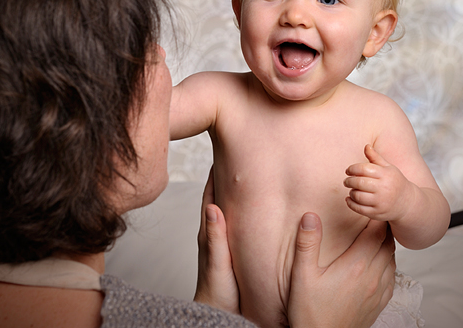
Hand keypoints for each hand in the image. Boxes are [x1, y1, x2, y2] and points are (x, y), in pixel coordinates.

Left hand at [193, 168, 239, 313]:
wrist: (218, 315)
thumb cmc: (216, 293)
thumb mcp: (217, 263)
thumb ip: (215, 237)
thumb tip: (212, 207)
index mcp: (209, 233)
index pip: (211, 194)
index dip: (215, 173)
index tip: (222, 152)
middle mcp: (214, 233)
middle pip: (219, 196)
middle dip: (226, 177)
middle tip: (236, 155)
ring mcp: (222, 241)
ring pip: (228, 209)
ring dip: (235, 192)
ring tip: (248, 174)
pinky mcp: (231, 250)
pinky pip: (236, 223)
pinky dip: (242, 210)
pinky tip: (253, 208)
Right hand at [288, 213, 395, 327]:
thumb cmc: (310, 310)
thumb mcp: (302, 274)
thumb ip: (307, 243)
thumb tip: (309, 216)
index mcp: (356, 265)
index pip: (376, 233)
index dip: (377, 217)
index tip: (372, 205)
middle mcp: (373, 277)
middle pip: (388, 243)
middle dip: (384, 227)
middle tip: (376, 214)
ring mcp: (379, 291)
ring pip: (392, 259)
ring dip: (387, 244)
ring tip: (378, 233)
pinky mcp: (379, 303)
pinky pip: (392, 277)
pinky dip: (389, 263)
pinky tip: (379, 261)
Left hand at [344, 145, 416, 221]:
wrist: (408, 203)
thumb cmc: (395, 182)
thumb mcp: (388, 168)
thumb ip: (376, 157)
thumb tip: (366, 146)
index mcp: (386, 175)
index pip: (364, 169)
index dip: (352, 169)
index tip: (348, 171)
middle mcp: (384, 189)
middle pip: (359, 183)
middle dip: (349, 181)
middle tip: (346, 181)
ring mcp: (380, 202)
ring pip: (357, 196)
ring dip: (351, 192)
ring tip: (352, 190)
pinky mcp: (377, 213)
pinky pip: (358, 209)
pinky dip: (350, 203)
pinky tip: (349, 199)